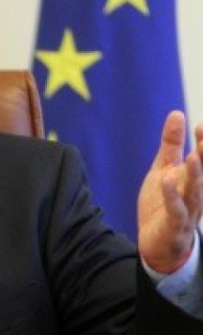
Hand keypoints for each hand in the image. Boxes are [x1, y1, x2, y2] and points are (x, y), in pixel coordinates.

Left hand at [138, 110, 202, 273]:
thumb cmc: (165, 203)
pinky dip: (172, 197)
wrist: (157, 242)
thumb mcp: (164, 169)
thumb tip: (177, 113)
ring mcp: (188, 211)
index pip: (202, 159)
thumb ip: (172, 145)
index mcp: (194, 179)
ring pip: (194, 192)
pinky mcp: (174, 226)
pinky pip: (175, 211)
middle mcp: (196, 194)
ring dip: (196, 175)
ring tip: (194, 156)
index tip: (200, 125)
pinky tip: (166, 182)